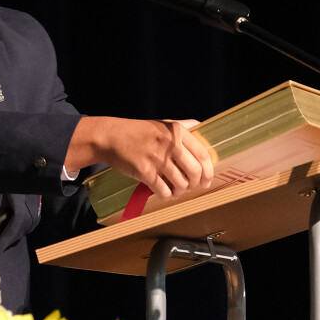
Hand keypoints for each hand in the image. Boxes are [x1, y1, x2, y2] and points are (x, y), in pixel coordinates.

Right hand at [64, 116, 214, 199]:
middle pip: (194, 172)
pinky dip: (167, 195)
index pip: (202, 155)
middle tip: (190, 187)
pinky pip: (163, 190)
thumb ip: (184, 126)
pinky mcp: (144, 171)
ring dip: (180, 191)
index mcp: (177, 132)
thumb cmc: (138, 131)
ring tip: (176, 191)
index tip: (207, 181)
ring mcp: (157, 158)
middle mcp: (170, 144)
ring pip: (180, 183)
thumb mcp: (163, 123)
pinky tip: (165, 194)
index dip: (208, 172)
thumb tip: (202, 128)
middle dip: (195, 184)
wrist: (111, 136)